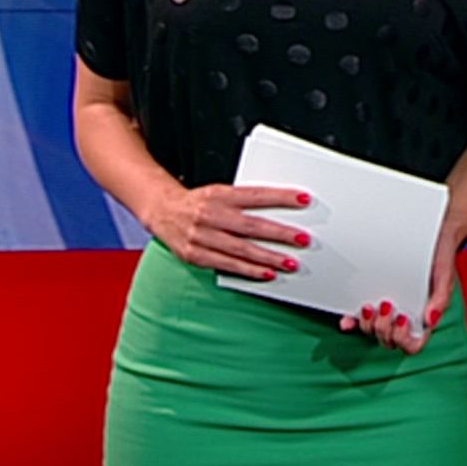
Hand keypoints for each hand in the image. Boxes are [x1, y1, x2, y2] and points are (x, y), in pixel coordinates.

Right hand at [145, 183, 312, 280]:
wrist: (163, 210)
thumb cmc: (199, 202)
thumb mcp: (221, 191)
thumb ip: (246, 200)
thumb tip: (282, 206)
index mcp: (220, 195)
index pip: (256, 195)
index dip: (281, 197)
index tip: (303, 200)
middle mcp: (210, 215)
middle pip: (251, 226)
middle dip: (280, 234)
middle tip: (302, 239)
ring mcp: (202, 237)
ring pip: (241, 249)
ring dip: (268, 258)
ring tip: (290, 262)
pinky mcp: (196, 255)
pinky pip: (227, 265)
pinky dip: (249, 270)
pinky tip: (267, 273)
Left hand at [341, 230, 458, 354]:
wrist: (431, 235)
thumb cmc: (440, 257)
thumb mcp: (445, 276)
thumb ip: (441, 299)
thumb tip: (431, 319)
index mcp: (422, 319)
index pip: (413, 344)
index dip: (403, 340)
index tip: (401, 319)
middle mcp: (404, 318)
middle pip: (389, 341)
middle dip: (383, 328)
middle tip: (386, 305)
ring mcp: (387, 311)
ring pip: (373, 333)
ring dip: (368, 325)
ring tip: (370, 306)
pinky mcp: (374, 298)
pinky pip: (359, 319)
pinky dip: (352, 322)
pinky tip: (347, 319)